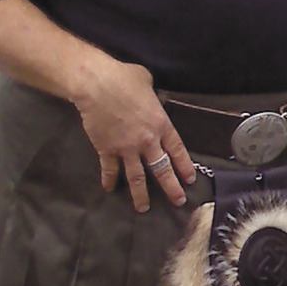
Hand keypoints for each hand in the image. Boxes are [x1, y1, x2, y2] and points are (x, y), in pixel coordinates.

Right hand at [73, 58, 195, 212]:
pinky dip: (110, 180)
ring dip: (141, 194)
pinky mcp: (107, 150)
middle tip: (177, 201)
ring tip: (143, 208)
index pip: (177, 150)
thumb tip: (150, 95)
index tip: (189, 179)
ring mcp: (126, 148)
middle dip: (171, 187)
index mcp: (160, 123)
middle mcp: (147, 140)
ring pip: (137, 177)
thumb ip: (152, 94)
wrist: (97, 85)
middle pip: (162, 169)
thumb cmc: (123, 78)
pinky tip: (110, 189)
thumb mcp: (146, 80)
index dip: (184, 166)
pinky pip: (110, 169)